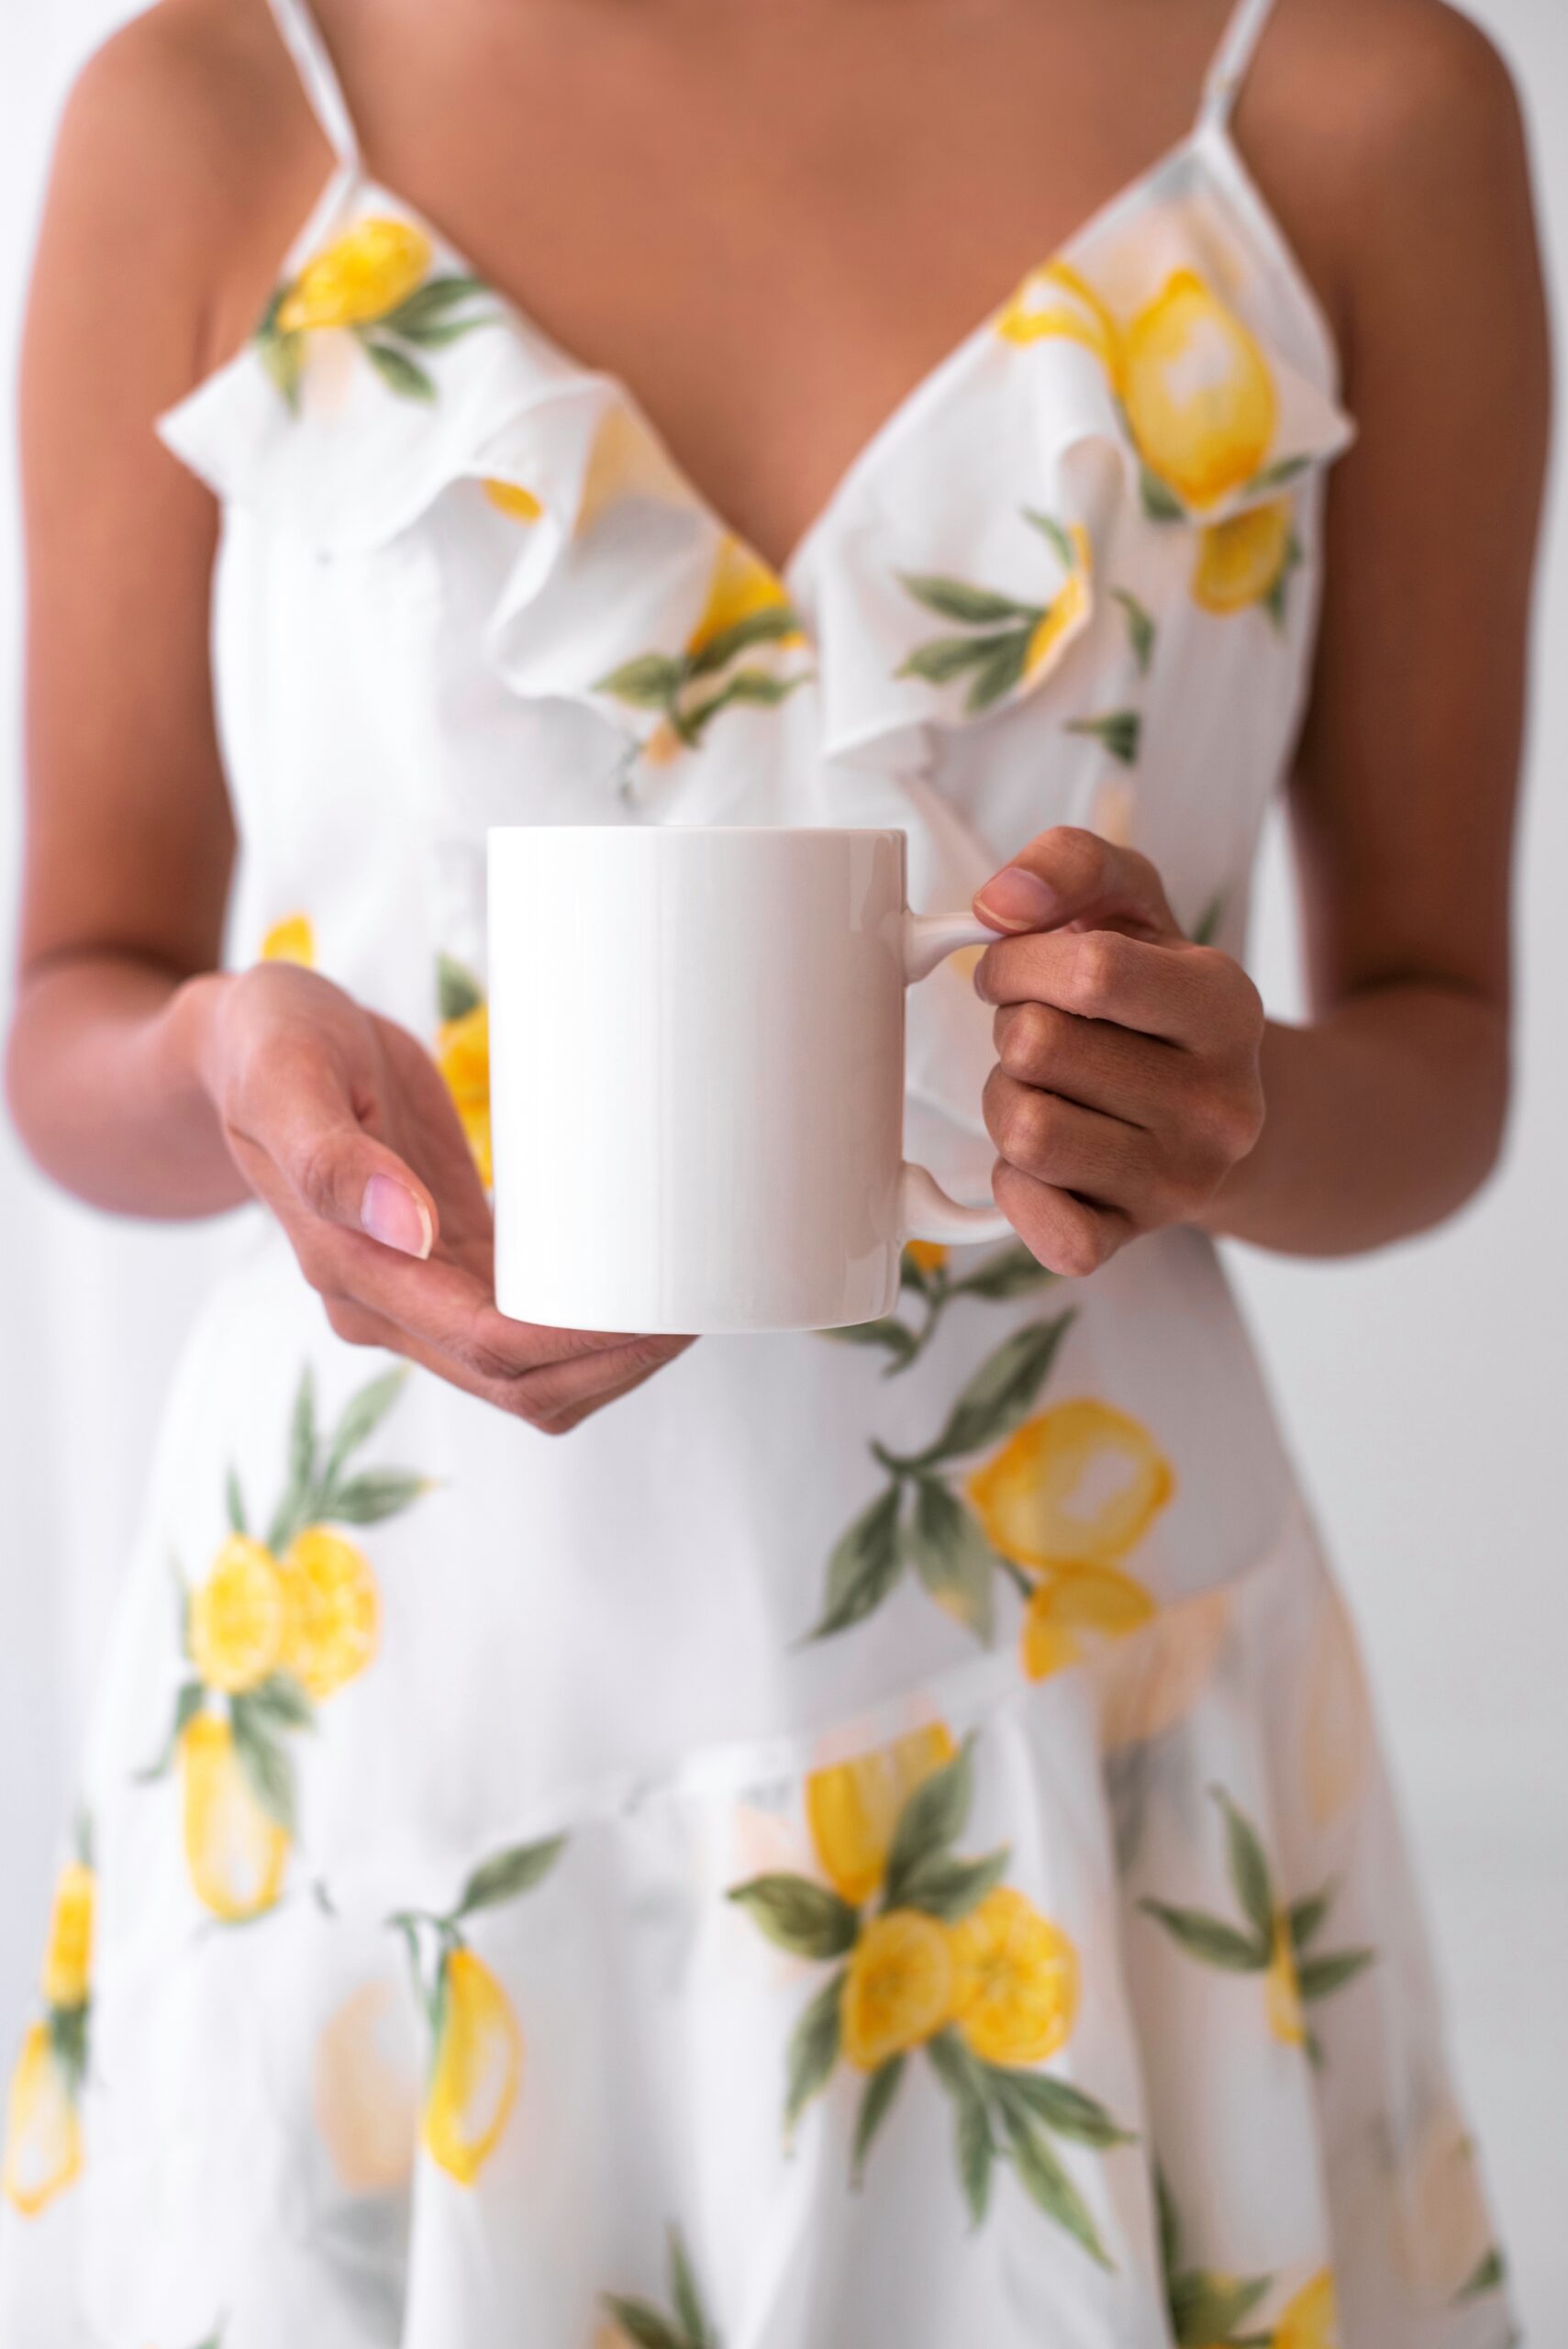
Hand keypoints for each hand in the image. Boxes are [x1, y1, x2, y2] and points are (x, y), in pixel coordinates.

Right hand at [193, 961, 690, 1429]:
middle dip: (616, 1362)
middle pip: (523, 1383)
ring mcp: (421, 1287)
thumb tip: (408, 1231)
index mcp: (354, 1272)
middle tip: (700, 1304)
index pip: (489, 1349)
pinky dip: (587, 1320)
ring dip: (611, 1355)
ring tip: (688, 1298)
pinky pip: (529, 1321)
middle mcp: (389, 1301)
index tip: (658, 1315)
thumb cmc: (265, 1047)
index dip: (580, 1348)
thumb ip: (333, 1161)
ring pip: (532, 1370)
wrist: (242, 1046)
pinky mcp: (450, 1258)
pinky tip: (639, 1282)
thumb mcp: (286, 1077)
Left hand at [971, 828, 1265, 1276]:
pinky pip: (1044, 1228)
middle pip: (1037, 1048)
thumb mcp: (1132, 903)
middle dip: (1010, 1028)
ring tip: (1040, 1086)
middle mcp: (1220, 1102)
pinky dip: (1015, 1187)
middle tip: (1037, 1032)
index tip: (1011, 966)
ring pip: (1025, 1133)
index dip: (1019, 962)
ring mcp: (1182, 1180)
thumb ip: (1072, 863)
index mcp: (1226, 1005)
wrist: (1219, 1112)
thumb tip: (1000, 902)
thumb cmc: (1152, 995)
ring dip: (1003, 1099)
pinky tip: (1039, 1159)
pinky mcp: (1136, 1236)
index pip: (1092, 972)